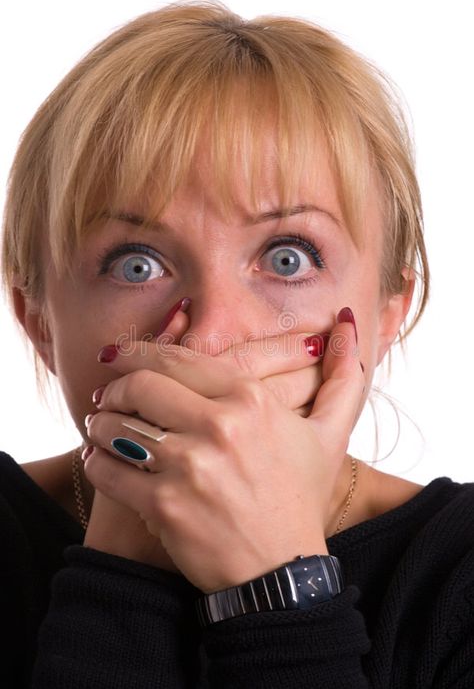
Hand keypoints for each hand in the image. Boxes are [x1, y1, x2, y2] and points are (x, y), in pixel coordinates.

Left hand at [84, 310, 363, 591]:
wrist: (281, 572)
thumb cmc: (300, 497)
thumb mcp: (329, 435)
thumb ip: (342, 376)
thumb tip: (348, 324)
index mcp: (251, 400)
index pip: (175, 359)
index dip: (135, 353)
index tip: (117, 357)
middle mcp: (219, 426)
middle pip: (140, 384)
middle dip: (114, 386)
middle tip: (107, 395)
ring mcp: (189, 467)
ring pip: (117, 424)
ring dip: (100, 422)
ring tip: (100, 426)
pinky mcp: (164, 505)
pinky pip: (108, 469)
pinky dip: (96, 460)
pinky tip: (101, 458)